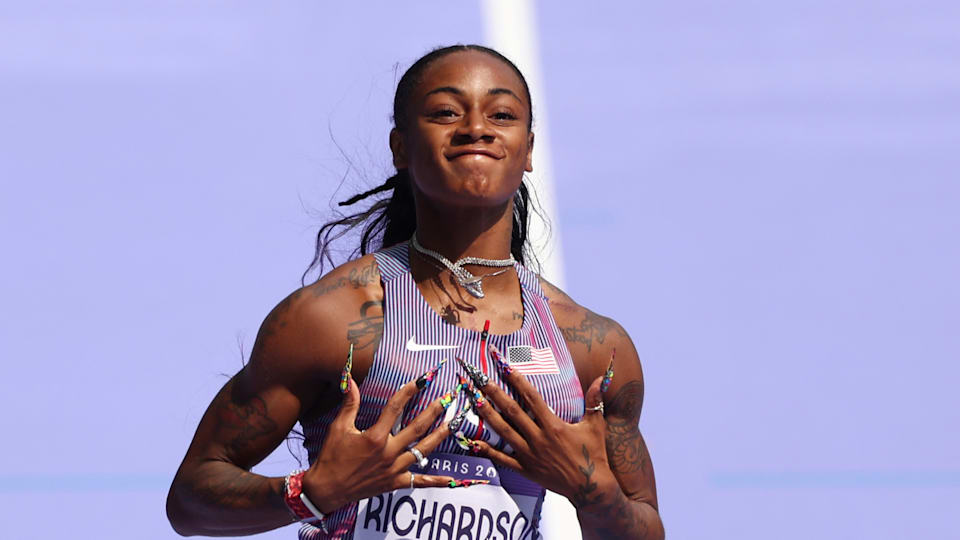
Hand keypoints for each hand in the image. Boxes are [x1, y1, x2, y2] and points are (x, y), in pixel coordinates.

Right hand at [302, 377, 454, 512]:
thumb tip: (350, 379)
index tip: (421, 380)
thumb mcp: (338, 428)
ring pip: (423, 450)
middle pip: (417, 428)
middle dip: (434, 411)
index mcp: (375, 437)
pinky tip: (451, 478)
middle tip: (448, 398)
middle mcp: (388, 452)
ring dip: (440, 436)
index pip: (395, 408)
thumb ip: (350, 403)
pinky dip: (435, 481)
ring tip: (453, 424)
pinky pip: (419, 481)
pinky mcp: (395, 483)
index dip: (409, 391)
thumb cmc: (331, 457)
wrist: (326, 489)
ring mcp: (394, 469)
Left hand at [466, 362, 618, 509]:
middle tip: (479, 377)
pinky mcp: (526, 470)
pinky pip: (503, 459)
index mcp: (553, 425)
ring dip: (488, 415)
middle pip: (512, 411)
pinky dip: (488, 451)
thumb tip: (600, 377)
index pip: (531, 397)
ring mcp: (530, 455)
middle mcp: (538, 438)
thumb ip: (595, 400)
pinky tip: (473, 442)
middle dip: (494, 392)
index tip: (504, 365)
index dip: (517, 379)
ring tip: (474, 400)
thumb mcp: (596, 425)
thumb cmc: (594, 455)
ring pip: (504, 431)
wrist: (591, 488)